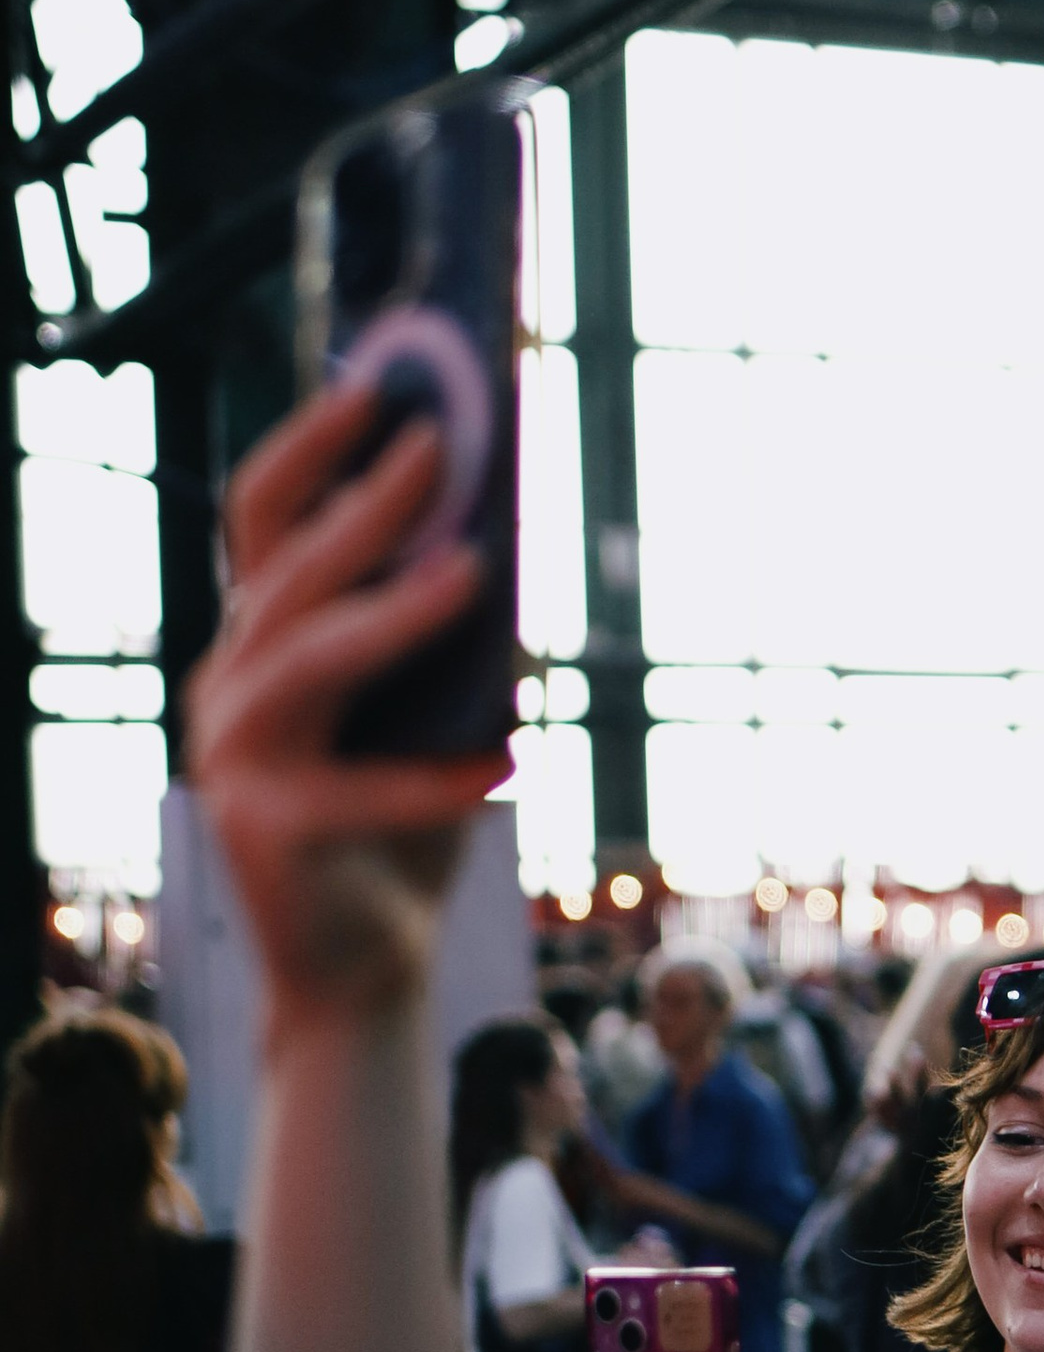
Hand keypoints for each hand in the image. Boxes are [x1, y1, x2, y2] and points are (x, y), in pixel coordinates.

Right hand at [186, 380, 500, 1030]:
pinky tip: (509, 761)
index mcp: (257, 641)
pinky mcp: (261, 829)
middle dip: (367, 499)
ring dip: (396, 608)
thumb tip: (506, 537)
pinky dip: (441, 777)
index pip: (263, 518)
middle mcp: (226, 684)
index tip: (377, 381)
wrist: (364, 969)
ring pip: (308, 653)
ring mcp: (230, 756)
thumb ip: (445, 637)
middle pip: (286, 568)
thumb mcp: (427, 713)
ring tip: (477, 572)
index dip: (312, 444)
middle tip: (440, 444)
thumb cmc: (401, 829)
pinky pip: (364, 786)